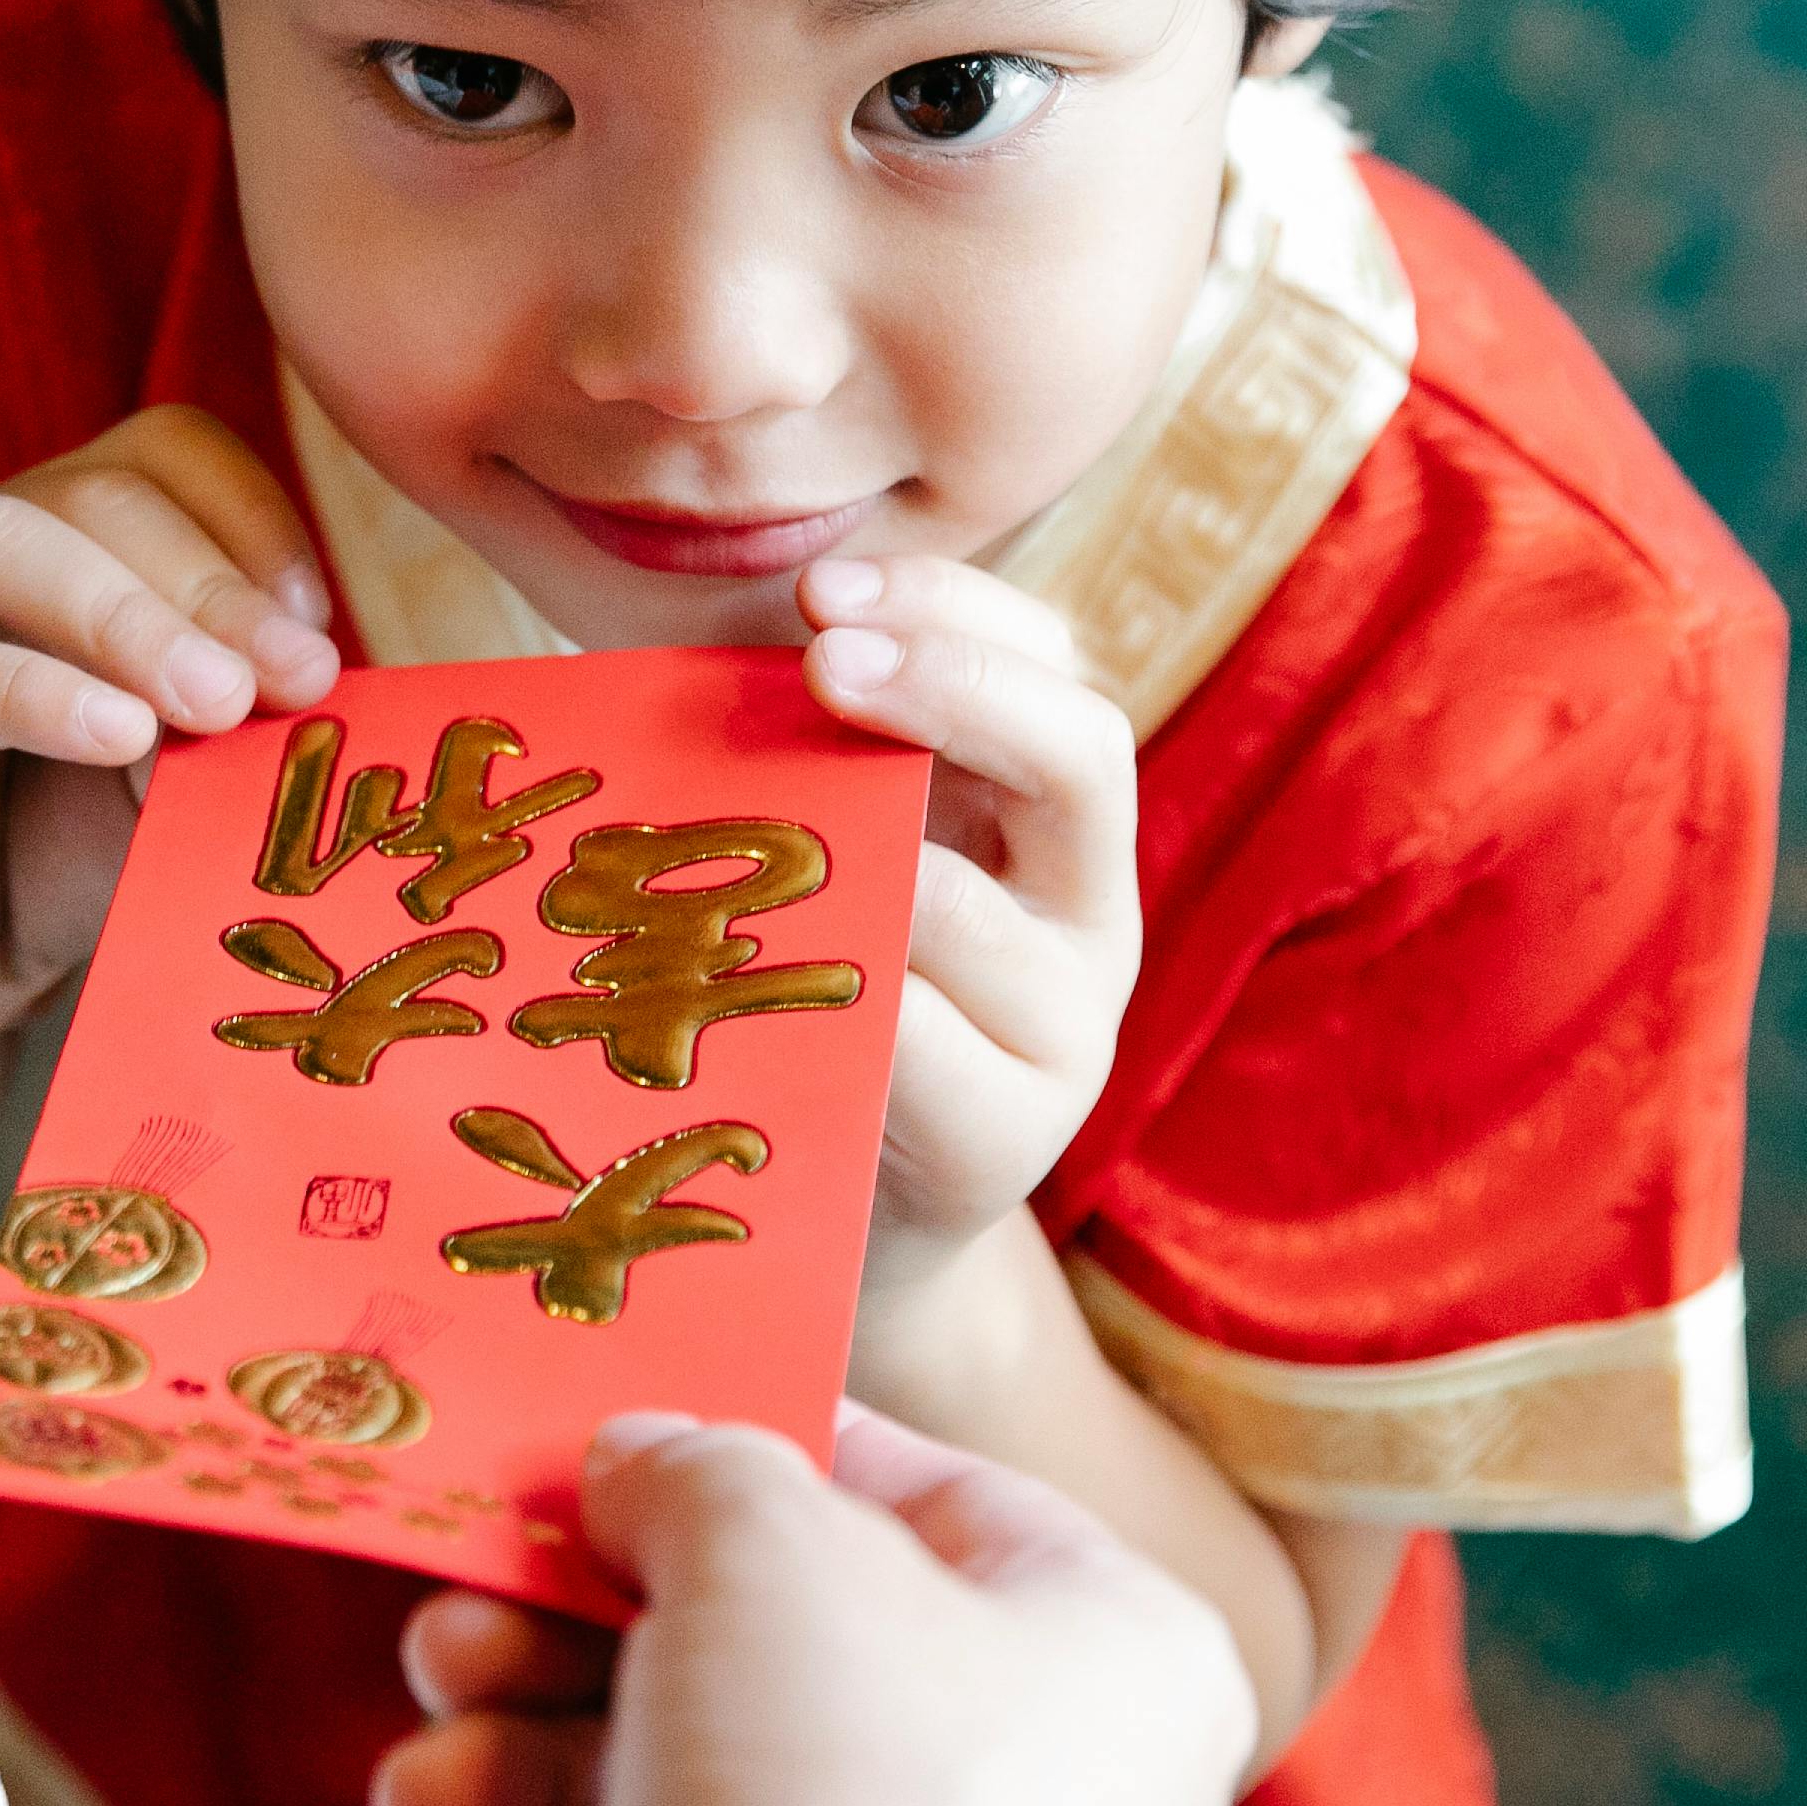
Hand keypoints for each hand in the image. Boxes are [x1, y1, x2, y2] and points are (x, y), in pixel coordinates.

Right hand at [0, 406, 339, 1072]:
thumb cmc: (61, 853)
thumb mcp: (178, 774)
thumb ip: (230, 714)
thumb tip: (304, 673)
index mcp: (64, 526)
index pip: (166, 449)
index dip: (254, 518)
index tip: (318, 629)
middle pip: (96, 489)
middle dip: (212, 580)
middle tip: (295, 678)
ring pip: (0, 541)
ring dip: (127, 616)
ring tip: (214, 704)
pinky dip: (38, 693)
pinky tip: (118, 737)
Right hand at [369, 1404, 1250, 1805]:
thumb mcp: (762, 1545)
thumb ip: (692, 1467)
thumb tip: (636, 1469)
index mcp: (1101, 1646)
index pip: (912, 1492)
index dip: (739, 1450)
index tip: (595, 1453)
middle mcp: (1026, 1788)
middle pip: (749, 1652)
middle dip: (561, 1639)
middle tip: (456, 1628)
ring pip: (666, 1794)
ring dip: (508, 1770)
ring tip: (432, 1794)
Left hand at [789, 555, 1141, 1301]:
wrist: (838, 1211)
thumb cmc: (816, 988)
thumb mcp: (836, 844)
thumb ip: (813, 744)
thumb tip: (714, 633)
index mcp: (1058, 820)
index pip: (1056, 668)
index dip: (954, 609)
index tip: (825, 595)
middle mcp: (1092, 917)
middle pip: (1082, 756)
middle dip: (948, 684)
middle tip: (821, 658)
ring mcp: (1063, 1035)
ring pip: (969, 904)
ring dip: (849, 845)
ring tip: (747, 822)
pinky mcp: (1001, 1142)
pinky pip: (911, 1039)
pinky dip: (824, 984)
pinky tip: (737, 959)